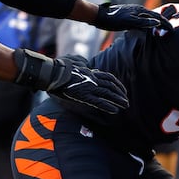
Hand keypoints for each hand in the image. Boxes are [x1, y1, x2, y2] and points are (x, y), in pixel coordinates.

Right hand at [13, 49, 127, 124]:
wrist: (52, 73)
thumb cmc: (61, 71)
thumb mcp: (76, 68)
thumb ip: (85, 70)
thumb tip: (89, 69)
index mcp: (90, 73)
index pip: (109, 77)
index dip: (118, 84)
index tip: (123, 90)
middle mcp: (92, 80)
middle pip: (111, 86)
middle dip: (121, 94)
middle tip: (127, 101)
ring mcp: (88, 87)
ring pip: (108, 93)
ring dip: (118, 100)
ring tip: (125, 106)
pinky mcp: (83, 95)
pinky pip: (98, 101)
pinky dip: (108, 106)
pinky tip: (114, 111)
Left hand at [93, 3, 172, 31]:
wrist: (99, 17)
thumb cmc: (114, 20)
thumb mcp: (130, 22)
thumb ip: (144, 22)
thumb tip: (157, 23)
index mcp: (141, 11)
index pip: (158, 17)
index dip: (166, 24)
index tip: (173, 31)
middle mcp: (139, 10)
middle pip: (155, 16)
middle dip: (164, 23)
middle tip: (171, 30)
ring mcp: (134, 12)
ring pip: (149, 18)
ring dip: (157, 24)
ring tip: (163, 30)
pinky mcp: (129, 16)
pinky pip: (143, 20)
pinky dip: (149, 24)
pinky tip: (148, 29)